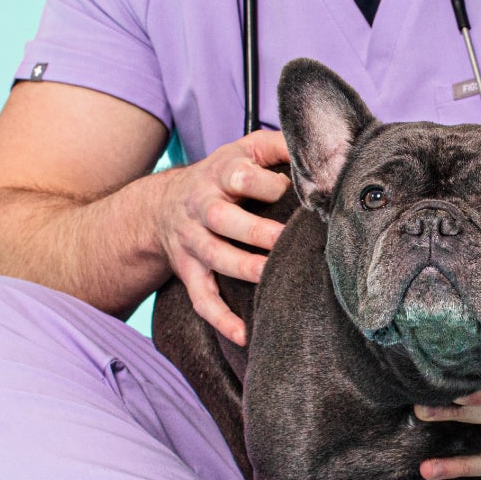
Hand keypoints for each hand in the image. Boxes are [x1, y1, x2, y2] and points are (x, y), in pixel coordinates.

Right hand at [153, 130, 292, 346]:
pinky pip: (201, 299)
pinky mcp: (188, 271)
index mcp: (220, 174)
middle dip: (254, 230)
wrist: (163, 204)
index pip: (240, 176)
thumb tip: (317, 147)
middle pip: (222, 218)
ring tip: (272, 276)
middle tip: (286, 239)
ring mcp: (192, 241)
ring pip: (213, 256)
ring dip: (243, 268)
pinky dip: (220, 319)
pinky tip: (244, 335)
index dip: (266, 184)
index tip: (295, 192)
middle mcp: (202, 207)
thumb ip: (279, 145)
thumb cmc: (223, 174)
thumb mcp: (246, 149)